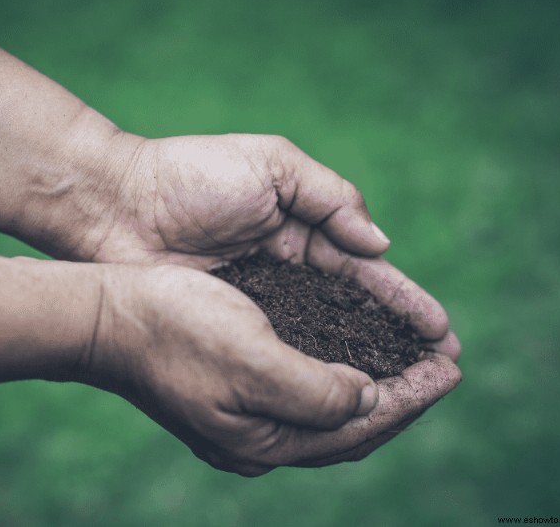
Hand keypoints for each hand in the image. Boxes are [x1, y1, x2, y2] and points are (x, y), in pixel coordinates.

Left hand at [63, 134, 459, 359]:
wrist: (118, 205)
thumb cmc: (191, 177)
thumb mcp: (272, 166)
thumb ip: (330, 197)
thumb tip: (379, 243)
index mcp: (300, 228)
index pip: (363, 270)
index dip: (401, 300)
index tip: (440, 328)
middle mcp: (285, 271)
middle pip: (352, 312)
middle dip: (397, 339)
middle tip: (441, 370)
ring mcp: (258, 304)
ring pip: (322, 339)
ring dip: (365, 363)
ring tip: (409, 391)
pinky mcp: (230, 328)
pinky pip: (280, 354)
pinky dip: (313, 372)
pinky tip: (345, 394)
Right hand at [81, 264, 459, 475]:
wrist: (105, 316)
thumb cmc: (173, 328)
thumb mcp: (250, 359)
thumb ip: (316, 391)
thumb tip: (367, 399)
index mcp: (264, 439)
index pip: (358, 429)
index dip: (410, 398)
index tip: (450, 367)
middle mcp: (257, 437)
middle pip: (349, 427)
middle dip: (402, 397)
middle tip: (443, 366)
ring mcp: (243, 416)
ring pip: (328, 410)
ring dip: (375, 385)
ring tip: (411, 361)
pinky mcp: (232, 390)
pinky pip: (304, 391)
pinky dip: (339, 374)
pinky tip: (354, 354)